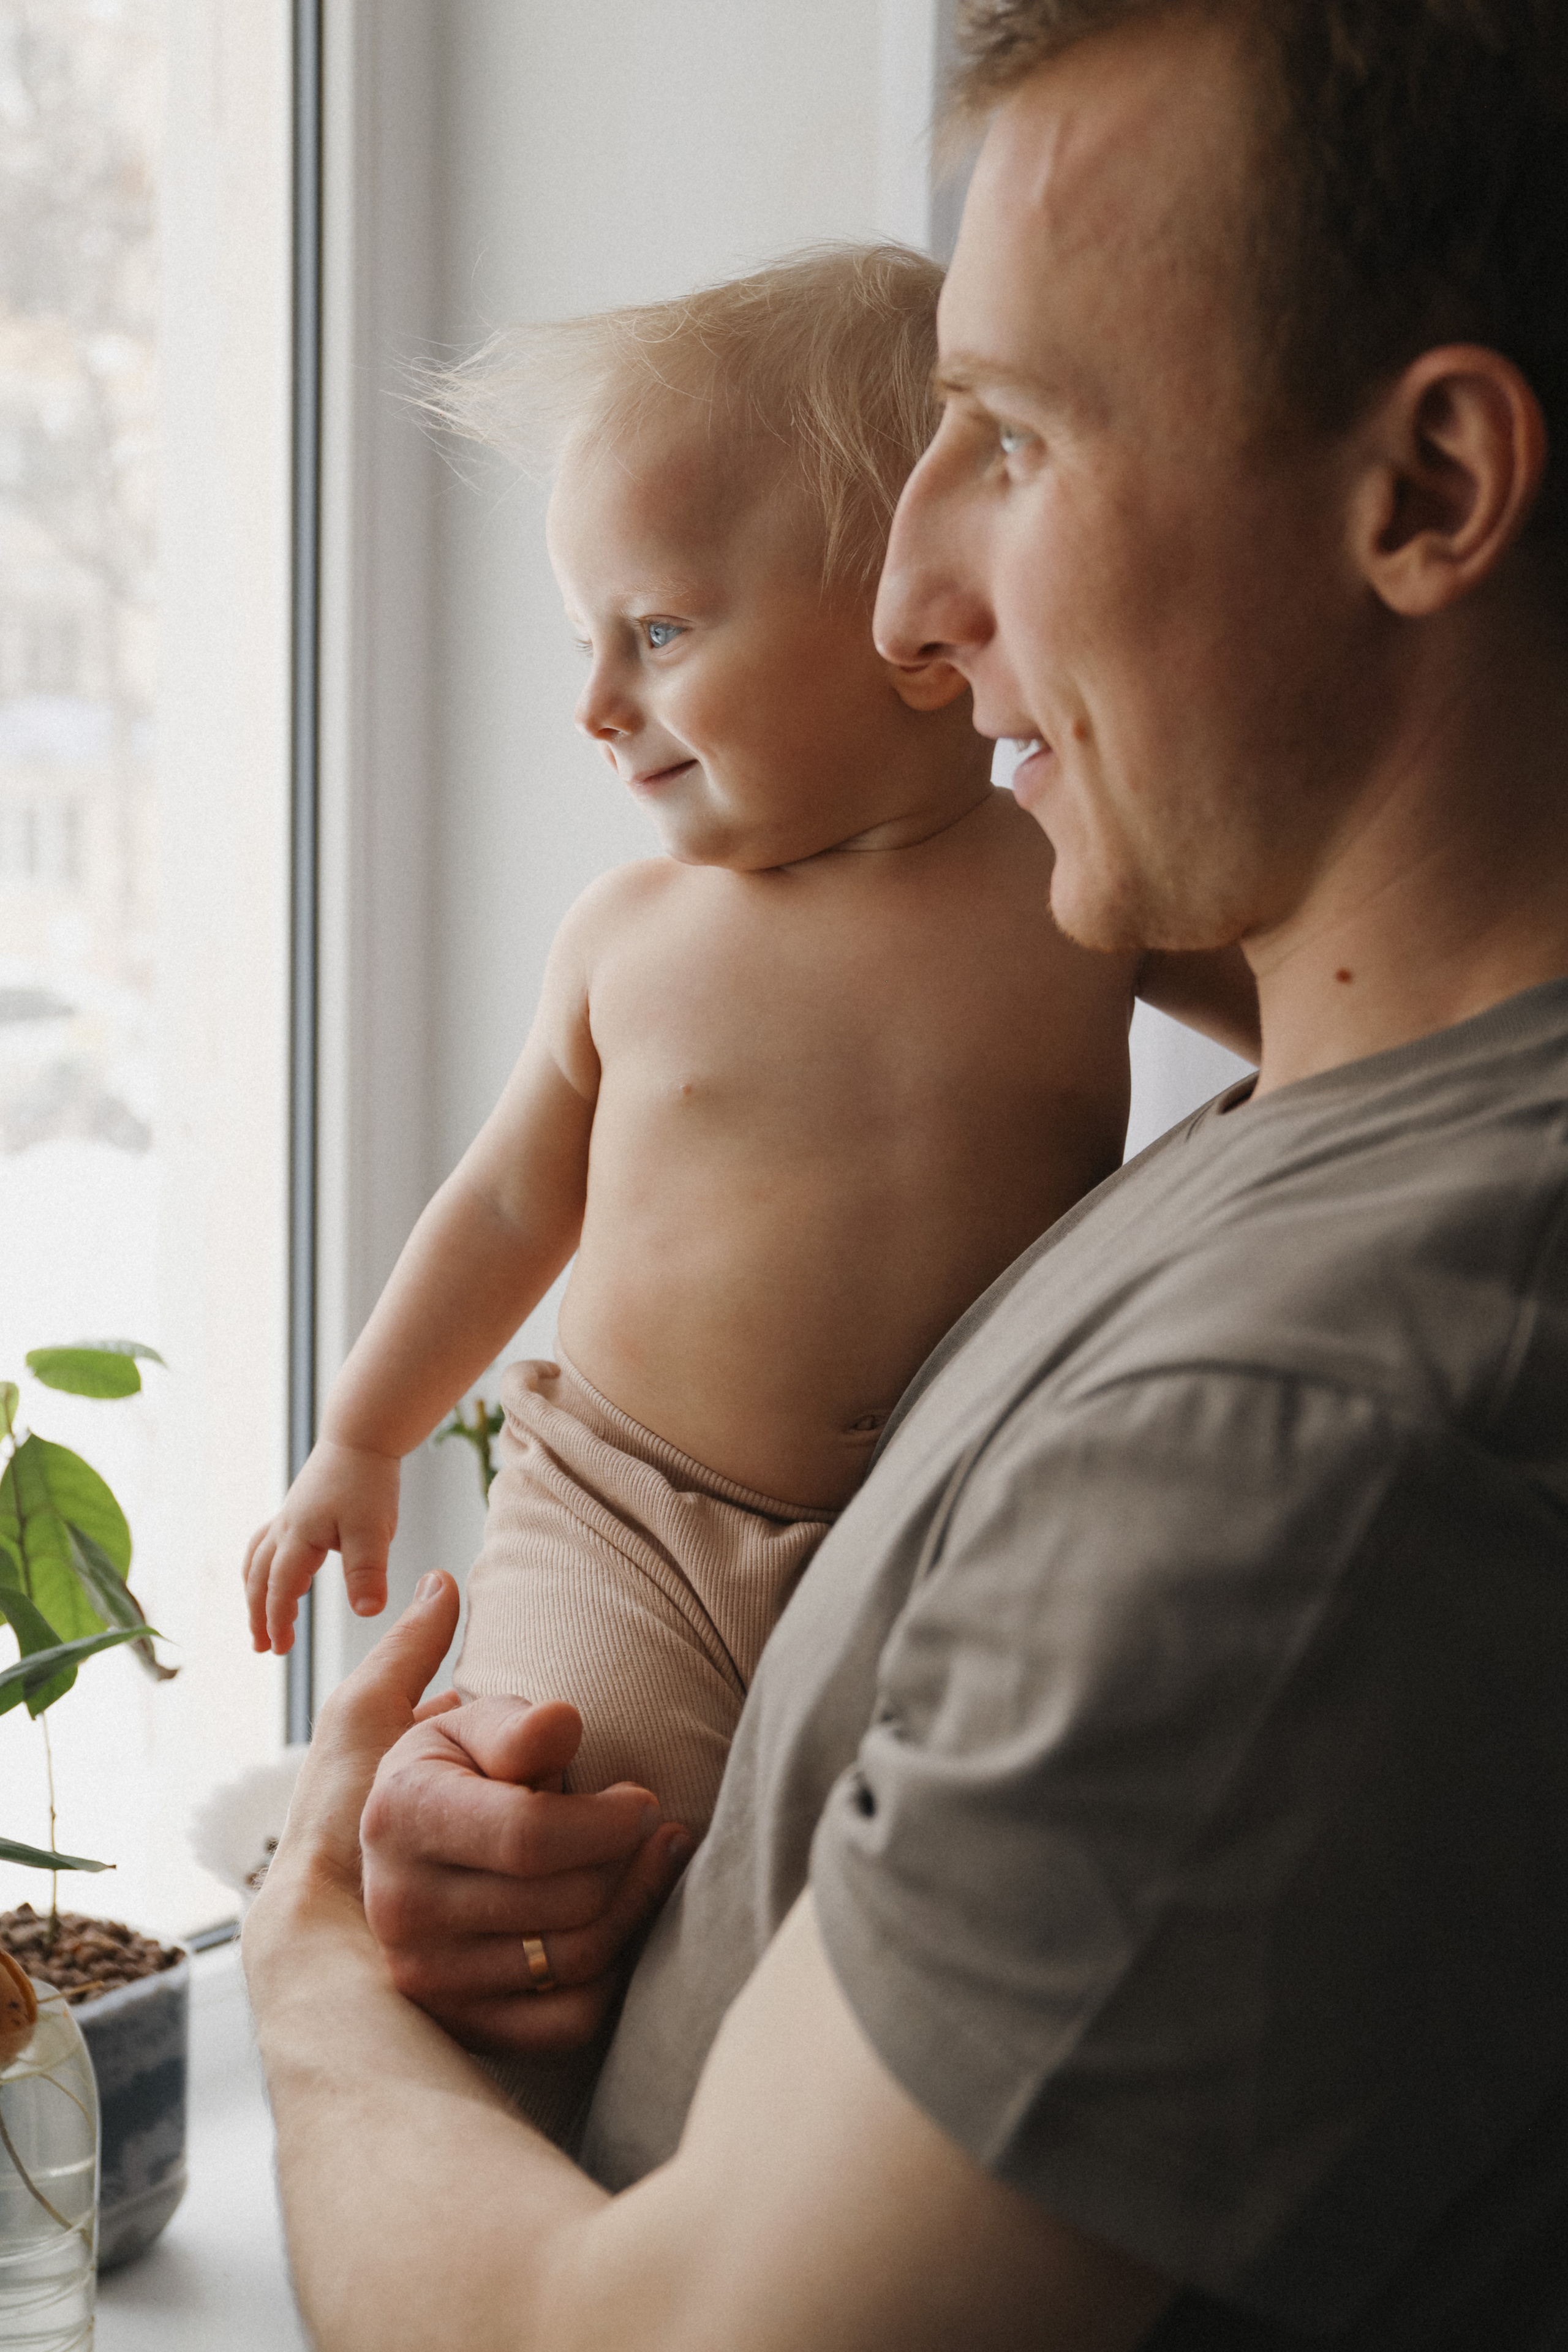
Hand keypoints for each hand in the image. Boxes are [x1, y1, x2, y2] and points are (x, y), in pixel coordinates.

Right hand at [243, 1437, 401, 1651]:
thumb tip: (368, 1613)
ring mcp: (289, 1517)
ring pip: (257, 1560)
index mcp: (299, 1536)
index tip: (279, 1648)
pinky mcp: (298, 1509)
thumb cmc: (367, 1480)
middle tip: (261, 1646)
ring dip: (255, 1591)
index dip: (277, 1620)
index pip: (280, 1588)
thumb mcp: (373, 1529)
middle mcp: (286, 1528)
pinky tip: (279, 1576)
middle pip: (259, 1577)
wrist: (362, 1435)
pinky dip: (264, 1566)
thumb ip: (367, 1571)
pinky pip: (267, 1543)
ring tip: (259, 1618)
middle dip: (258, 1613)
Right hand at [362, 1686, 693, 2055]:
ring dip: (634, 1906)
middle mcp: (402, 1908)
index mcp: (402, 1818)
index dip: (608, 1822)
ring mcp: (428, 1977)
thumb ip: (517, 1727)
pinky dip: (611, 1977)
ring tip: (653, 1860)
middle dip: (630, 1858)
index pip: (529, 1835)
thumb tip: (561, 1723)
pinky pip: (568, 2023)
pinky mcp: (463, 2025)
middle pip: (565, 1900)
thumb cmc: (461, 1774)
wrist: (411, 1850)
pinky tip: (620, 1923)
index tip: (642, 1801)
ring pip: (575, 1959)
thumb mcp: (474, 1728)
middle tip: (653, 1826)